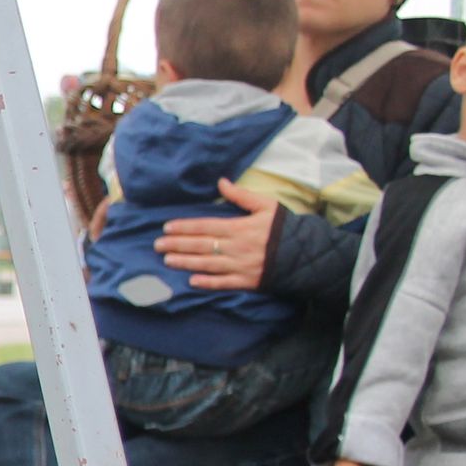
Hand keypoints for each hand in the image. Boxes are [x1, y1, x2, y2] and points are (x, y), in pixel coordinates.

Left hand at [157, 177, 276, 290]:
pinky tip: (192, 282)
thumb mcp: (267, 205)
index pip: (205, 226)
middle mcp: (237, 247)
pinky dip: (208, 283)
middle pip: (201, 245)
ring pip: (208, 264)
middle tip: (157, 245)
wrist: (307, 253)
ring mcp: (242, 266)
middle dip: (177, 245)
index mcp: (240, 227)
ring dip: (186, 263)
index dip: (184, 227)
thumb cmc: (284, 227)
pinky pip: (225, 283)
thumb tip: (221, 182)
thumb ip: (242, 196)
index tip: (166, 227)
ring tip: (167, 260)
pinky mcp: (248, 281)